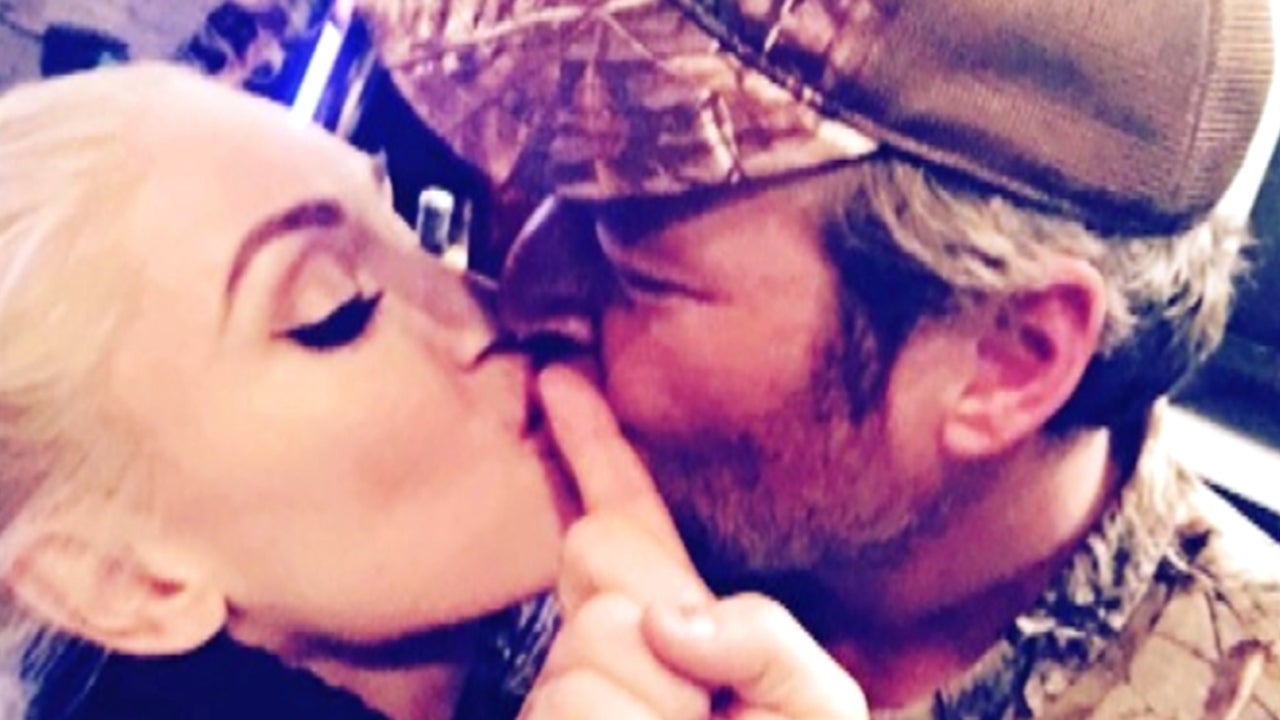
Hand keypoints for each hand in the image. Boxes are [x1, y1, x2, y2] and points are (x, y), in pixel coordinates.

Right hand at [520, 366, 867, 719]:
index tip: (561, 378)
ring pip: (597, 637)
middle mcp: (616, 639)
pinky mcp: (545, 719)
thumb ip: (765, 638)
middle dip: (650, 612)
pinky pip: (581, 701)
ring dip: (653, 705)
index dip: (595, 443)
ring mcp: (570, 685)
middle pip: (598, 546)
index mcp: (680, 622)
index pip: (629, 515)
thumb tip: (659, 620)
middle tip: (696, 707)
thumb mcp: (815, 704)